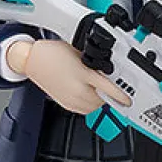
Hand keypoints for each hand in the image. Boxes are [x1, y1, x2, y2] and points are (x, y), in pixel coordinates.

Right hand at [8, 38, 129, 114]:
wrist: (31, 61)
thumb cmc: (52, 52)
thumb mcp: (79, 51)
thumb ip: (96, 61)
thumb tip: (113, 69)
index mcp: (83, 74)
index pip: (110, 88)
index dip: (123, 94)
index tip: (130, 98)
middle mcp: (78, 90)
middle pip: (105, 99)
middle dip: (111, 92)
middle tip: (111, 83)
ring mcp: (72, 100)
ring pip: (97, 106)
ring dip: (102, 99)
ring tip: (98, 87)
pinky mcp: (67, 105)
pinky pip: (86, 109)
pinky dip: (91, 103)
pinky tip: (88, 92)